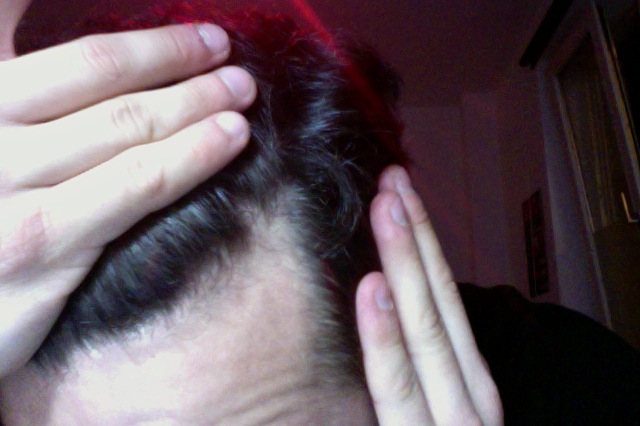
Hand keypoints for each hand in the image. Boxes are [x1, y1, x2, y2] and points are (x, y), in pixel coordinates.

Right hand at [0, 21, 256, 376]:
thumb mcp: (3, 147)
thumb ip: (37, 103)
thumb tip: (102, 62)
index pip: (83, 59)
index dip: (155, 45)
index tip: (204, 40)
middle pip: (108, 88)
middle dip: (184, 70)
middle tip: (236, 68)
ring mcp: (7, 189)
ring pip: (126, 131)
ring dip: (197, 107)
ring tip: (242, 98)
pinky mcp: (34, 247)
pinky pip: (132, 188)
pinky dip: (189, 157)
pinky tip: (227, 143)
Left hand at [356, 166, 502, 424]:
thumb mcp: (439, 405)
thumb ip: (420, 364)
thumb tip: (389, 300)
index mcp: (466, 374)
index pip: (444, 296)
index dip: (422, 241)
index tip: (400, 192)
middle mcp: (467, 387)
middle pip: (439, 298)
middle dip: (415, 234)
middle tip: (392, 178)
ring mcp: (452, 414)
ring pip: (426, 327)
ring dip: (404, 261)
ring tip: (385, 207)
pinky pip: (397, 384)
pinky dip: (386, 336)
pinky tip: (373, 289)